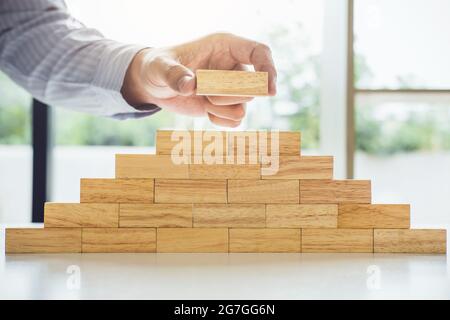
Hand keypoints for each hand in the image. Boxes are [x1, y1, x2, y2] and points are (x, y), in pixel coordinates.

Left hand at [121, 33, 276, 126]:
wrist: (154, 84)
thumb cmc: (157, 67)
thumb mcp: (160, 67)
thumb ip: (174, 74)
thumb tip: (190, 86)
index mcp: (225, 46)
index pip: (259, 52)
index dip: (268, 69)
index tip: (270, 91)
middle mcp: (233, 66)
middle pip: (252, 86)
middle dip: (228, 95)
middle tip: (203, 92)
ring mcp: (231, 87)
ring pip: (243, 106)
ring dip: (220, 108)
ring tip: (201, 98)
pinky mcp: (226, 105)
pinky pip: (236, 120)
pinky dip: (220, 120)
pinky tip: (204, 110)